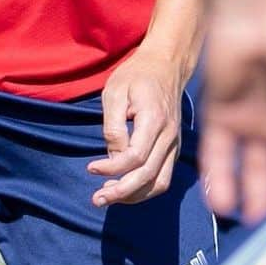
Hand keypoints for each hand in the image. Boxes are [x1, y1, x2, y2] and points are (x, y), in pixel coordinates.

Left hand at [87, 45, 186, 205]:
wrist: (166, 64)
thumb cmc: (136, 75)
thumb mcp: (115, 92)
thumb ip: (114, 126)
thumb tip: (113, 157)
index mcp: (154, 120)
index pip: (135, 157)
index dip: (112, 168)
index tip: (91, 168)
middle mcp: (169, 136)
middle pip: (148, 176)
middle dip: (121, 192)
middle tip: (96, 200)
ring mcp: (175, 143)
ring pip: (159, 183)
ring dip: (134, 195)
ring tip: (109, 197)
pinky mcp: (174, 147)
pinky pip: (163, 177)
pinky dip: (145, 188)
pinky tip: (125, 188)